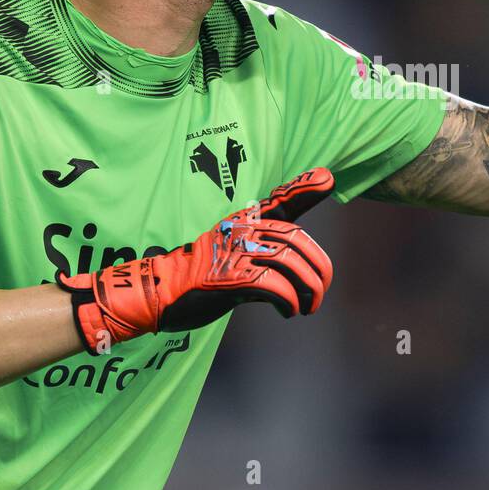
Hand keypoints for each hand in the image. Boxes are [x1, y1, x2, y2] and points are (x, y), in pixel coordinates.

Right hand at [58, 168, 335, 352]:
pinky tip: (290, 311)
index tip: (326, 178)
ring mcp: (235, 254)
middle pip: (296, 241)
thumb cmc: (203, 276)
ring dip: (308, 290)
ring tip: (308, 307)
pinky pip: (273, 286)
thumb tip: (299, 271)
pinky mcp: (229, 278)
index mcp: (244, 223)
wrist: (162, 293)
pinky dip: (289, 301)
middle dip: (319, 268)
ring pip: (289, 264)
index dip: (304, 189)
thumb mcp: (237, 258)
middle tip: (321, 290)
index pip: (280, 202)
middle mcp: (242, 232)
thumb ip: (267, 256)